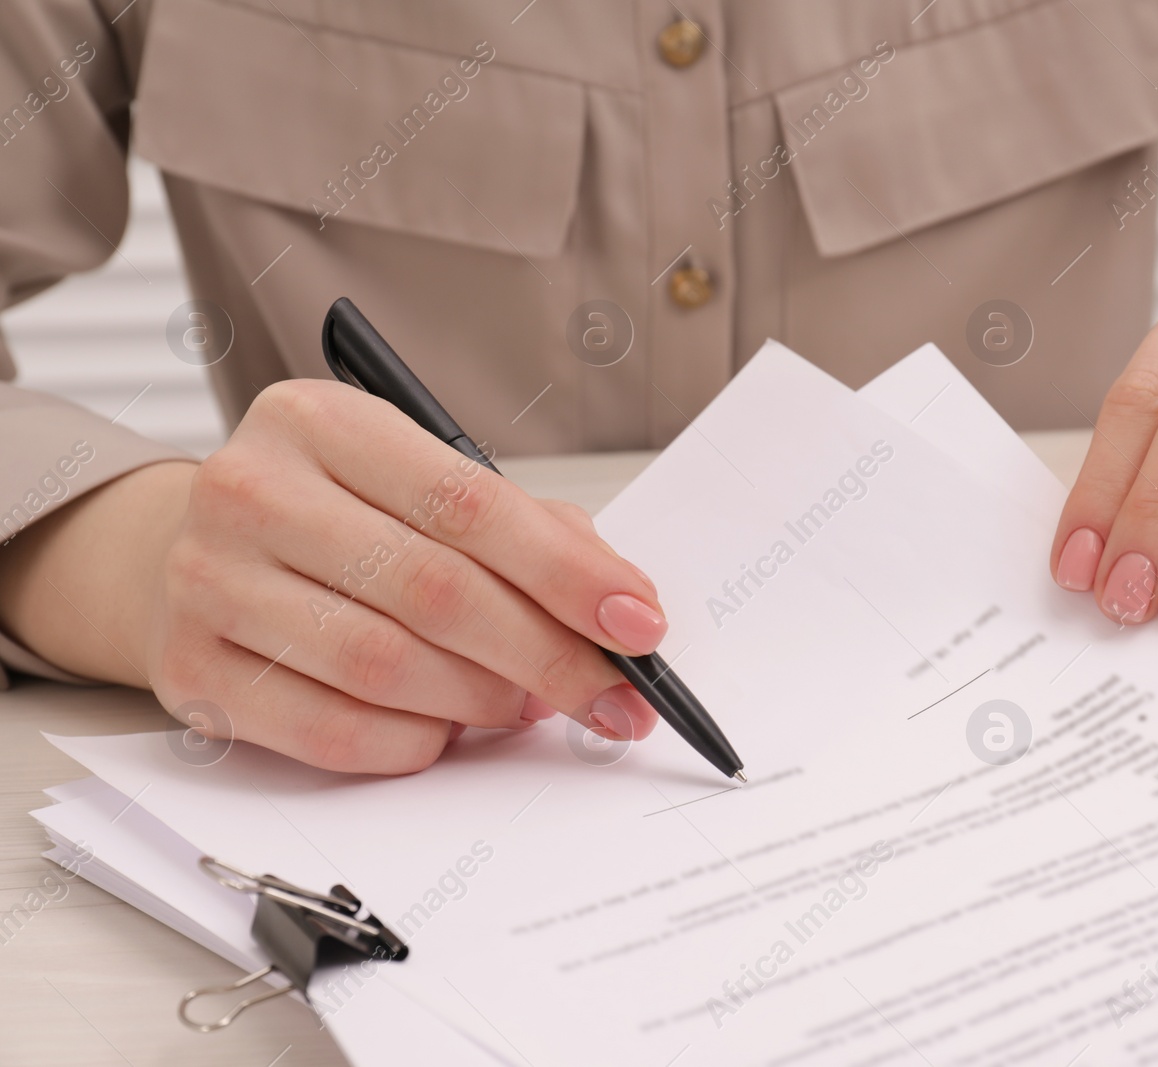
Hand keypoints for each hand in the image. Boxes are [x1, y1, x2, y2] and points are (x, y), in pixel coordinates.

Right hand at [0, 380, 664, 772]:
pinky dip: (412, 743)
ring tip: (526, 706)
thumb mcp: (421, 485)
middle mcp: (252, 490)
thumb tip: (621, 608)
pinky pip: (331, 731)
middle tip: (609, 695)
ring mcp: (209, 581)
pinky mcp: (190, 669)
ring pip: (385, 667)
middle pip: (434, 591)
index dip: (568, 574)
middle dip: (545, 655)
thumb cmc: (336, 517)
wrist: (187, 551)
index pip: (471, 504)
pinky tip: (447, 731)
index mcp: (321, 422)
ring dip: (483, 702)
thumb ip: (523, 531)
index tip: (639, 625)